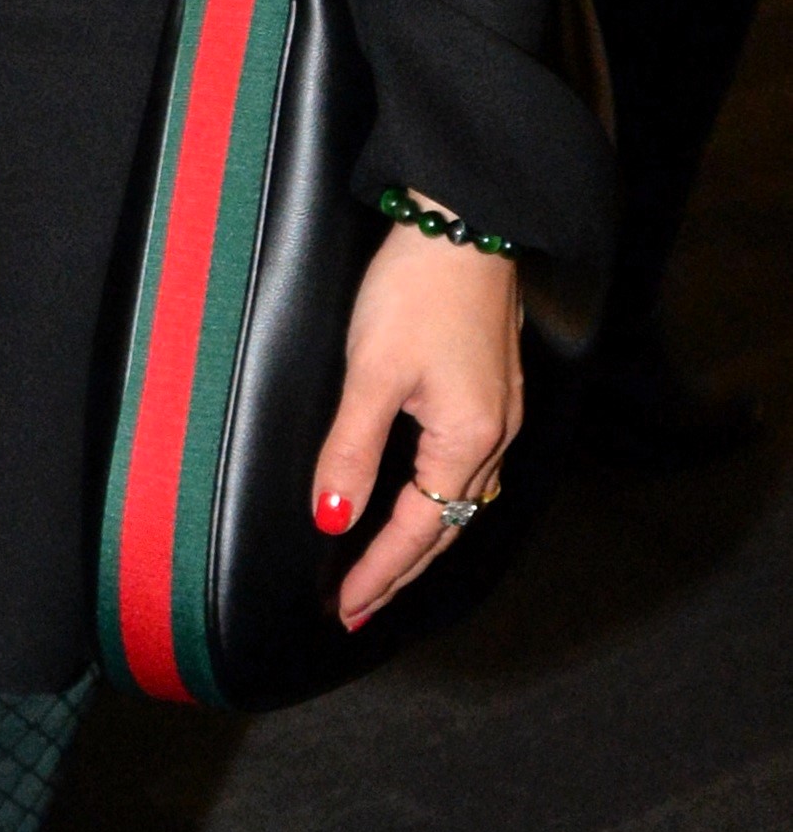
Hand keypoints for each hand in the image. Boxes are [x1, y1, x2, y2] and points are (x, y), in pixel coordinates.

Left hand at [312, 221, 521, 632]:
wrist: (466, 221)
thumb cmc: (418, 290)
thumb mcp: (371, 372)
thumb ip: (351, 450)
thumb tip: (333, 519)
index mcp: (467, 440)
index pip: (417, 530)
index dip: (378, 572)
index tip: (345, 609)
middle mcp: (494, 437)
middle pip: (447, 527)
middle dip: (401, 572)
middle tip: (359, 610)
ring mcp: (499, 414)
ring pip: (460, 501)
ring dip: (420, 540)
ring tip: (382, 571)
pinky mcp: (491, 390)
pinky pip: (467, 471)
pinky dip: (437, 501)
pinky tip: (418, 502)